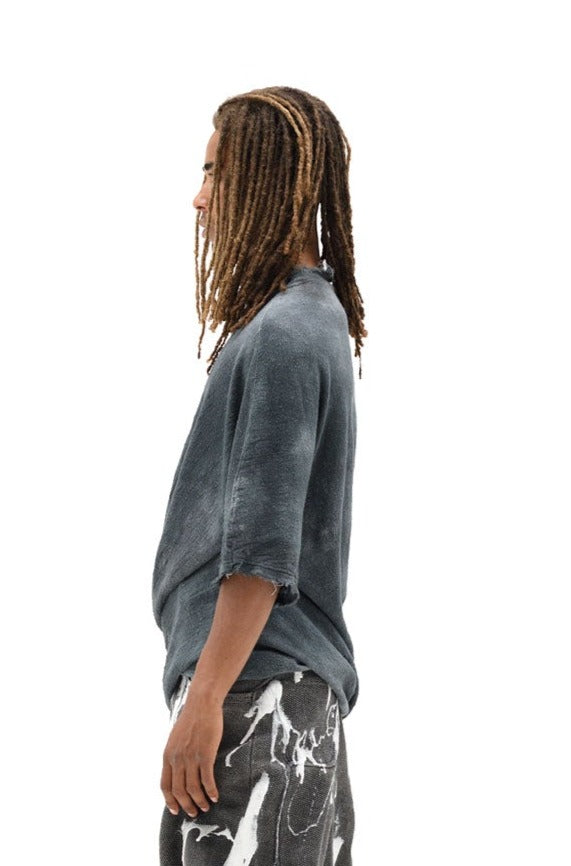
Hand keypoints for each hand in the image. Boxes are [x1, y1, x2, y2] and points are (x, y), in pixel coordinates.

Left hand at [160, 685, 222, 816]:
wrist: (201, 704)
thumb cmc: (191, 719)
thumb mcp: (176, 738)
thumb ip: (175, 755)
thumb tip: (178, 771)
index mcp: (167, 755)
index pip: (165, 786)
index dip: (170, 801)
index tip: (176, 810)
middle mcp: (177, 759)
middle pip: (179, 791)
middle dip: (186, 805)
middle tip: (194, 812)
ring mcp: (191, 757)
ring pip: (193, 788)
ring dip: (200, 801)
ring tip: (206, 806)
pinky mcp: (205, 754)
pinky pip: (207, 780)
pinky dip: (211, 791)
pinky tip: (215, 796)